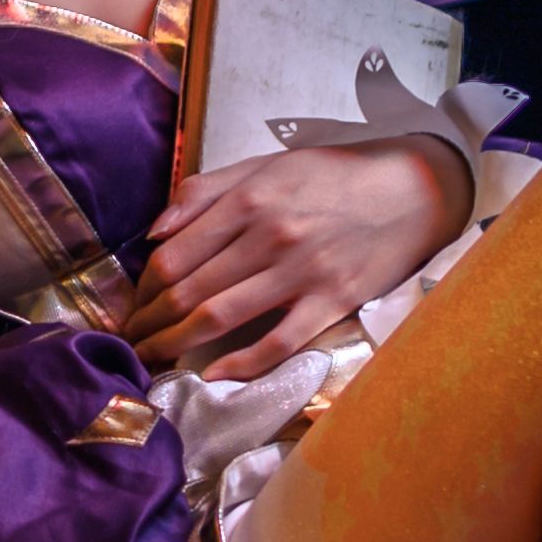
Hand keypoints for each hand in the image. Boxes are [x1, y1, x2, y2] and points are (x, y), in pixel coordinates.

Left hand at [122, 139, 464, 375]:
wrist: (412, 189)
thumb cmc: (333, 177)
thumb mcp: (266, 166)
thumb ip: (206, 191)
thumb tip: (154, 231)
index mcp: (249, 200)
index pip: (174, 254)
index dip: (143, 288)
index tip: (132, 305)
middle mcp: (270, 236)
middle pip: (188, 291)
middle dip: (149, 323)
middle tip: (129, 342)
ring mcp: (302, 272)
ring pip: (220, 317)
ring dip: (175, 345)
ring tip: (151, 359)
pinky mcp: (332, 301)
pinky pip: (278, 342)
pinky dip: (240, 363)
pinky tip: (213, 374)